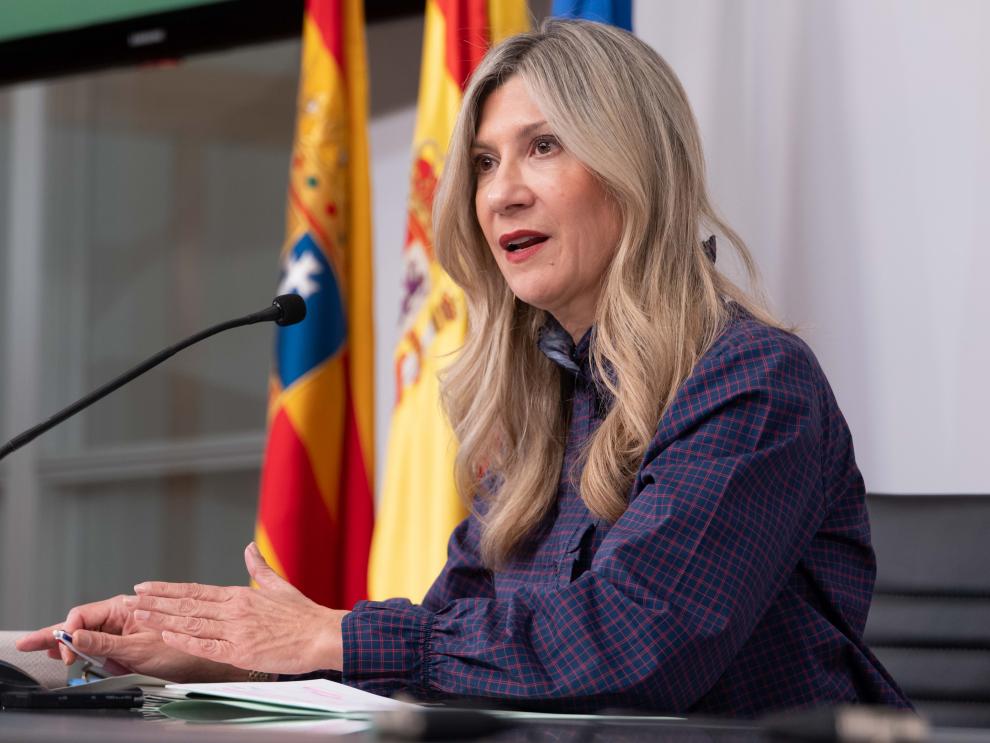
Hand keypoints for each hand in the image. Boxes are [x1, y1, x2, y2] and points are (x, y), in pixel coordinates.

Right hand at [14, 595, 236, 681]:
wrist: (214, 660)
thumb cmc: (187, 653)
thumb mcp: (138, 650)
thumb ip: (105, 643)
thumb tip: (76, 634)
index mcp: (128, 608)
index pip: (85, 614)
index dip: (70, 632)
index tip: (66, 652)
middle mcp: (130, 612)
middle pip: (87, 622)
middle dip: (63, 635)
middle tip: (33, 645)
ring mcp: (133, 625)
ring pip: (97, 636)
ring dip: (86, 649)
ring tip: (75, 658)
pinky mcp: (138, 639)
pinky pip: (112, 646)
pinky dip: (101, 654)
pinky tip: (94, 656)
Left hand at [127, 542, 347, 674]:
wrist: (322, 634)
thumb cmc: (303, 615)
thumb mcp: (279, 585)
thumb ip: (259, 568)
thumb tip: (248, 548)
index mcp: (241, 594)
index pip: (196, 590)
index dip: (168, 589)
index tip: (146, 587)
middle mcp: (235, 609)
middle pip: (188, 605)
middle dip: (157, 602)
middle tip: (133, 599)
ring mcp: (236, 630)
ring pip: (192, 623)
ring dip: (163, 618)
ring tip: (139, 614)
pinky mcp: (241, 652)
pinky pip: (207, 646)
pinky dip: (185, 640)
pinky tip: (167, 636)